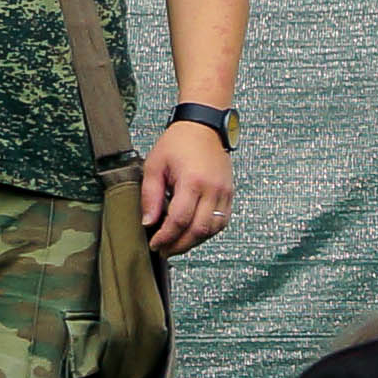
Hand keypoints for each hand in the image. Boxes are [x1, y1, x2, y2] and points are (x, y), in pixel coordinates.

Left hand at [142, 118, 233, 253]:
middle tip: (164, 250)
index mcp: (192, 181)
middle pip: (198, 230)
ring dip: (194, 241)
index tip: (154, 244)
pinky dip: (207, 232)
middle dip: (179, 245)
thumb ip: (151, 195)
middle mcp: (212, 189)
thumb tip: (148, 222)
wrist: (204, 127)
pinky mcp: (229, 194)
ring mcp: (224, 192)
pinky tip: (193, 233)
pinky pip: (221, 222)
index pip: (179, 220)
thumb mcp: (155, 165)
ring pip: (212, 230)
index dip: (166, 237)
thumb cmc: (178, 142)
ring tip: (177, 244)